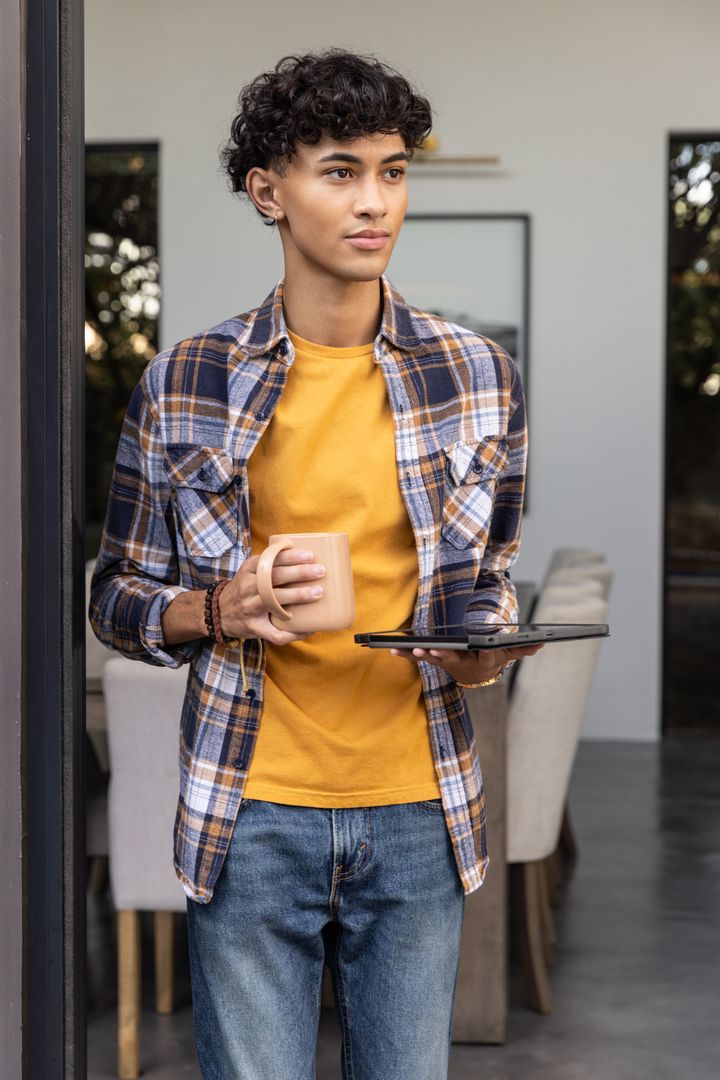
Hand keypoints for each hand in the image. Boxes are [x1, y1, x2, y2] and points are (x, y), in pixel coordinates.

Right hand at [217, 548, 325, 645]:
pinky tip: (310, 628)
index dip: (290, 557)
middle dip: (299, 573)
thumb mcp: (250, 571)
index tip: (310, 556)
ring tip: (318, 592)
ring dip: (298, 596)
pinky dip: (294, 632)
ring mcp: (250, 608)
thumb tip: (305, 556)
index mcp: (249, 570)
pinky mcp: (254, 627)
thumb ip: (269, 563)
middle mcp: (248, 587)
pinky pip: (275, 633)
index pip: (270, 559)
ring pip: (275, 601)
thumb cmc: (244, 589)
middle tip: (320, 571)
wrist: (219, 612)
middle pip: (275, 578)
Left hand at [389, 642, 544, 683]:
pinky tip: (391, 650)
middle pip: (450, 659)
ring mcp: (445, 662)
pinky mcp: (434, 658)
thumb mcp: (508, 654)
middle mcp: (460, 664)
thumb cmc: (492, 658)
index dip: (466, 653)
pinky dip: (405, 654)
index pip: (474, 658)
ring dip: (420, 654)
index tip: (458, 648)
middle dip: (439, 654)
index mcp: (479, 662)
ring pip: (432, 658)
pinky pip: (419, 657)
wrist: (477, 674)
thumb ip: (523, 649)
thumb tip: (541, 642)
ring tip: (408, 649)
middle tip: (429, 648)